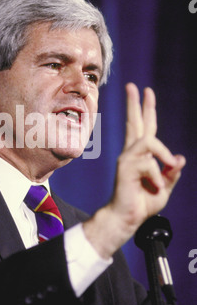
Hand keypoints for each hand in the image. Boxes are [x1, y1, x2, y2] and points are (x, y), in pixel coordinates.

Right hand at [83, 83, 185, 259]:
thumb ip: (171, 173)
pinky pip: (149, 162)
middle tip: (133, 86)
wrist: (128, 218)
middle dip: (135, 103)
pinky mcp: (126, 166)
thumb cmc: (143, 203)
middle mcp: (132, 152)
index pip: (145, 127)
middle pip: (135, 122)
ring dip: (163, 156)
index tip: (146, 91)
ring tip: (165, 174)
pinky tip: (153, 187)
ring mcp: (127, 158)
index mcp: (142, 155)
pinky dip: (156, 176)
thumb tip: (179, 159)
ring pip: (149, 140)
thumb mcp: (165, 187)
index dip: (147, 109)